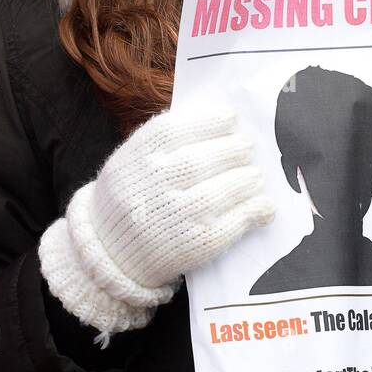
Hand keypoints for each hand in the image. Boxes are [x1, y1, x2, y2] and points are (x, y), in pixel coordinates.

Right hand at [39, 102, 274, 335]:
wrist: (108, 253)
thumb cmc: (130, 197)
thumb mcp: (132, 160)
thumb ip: (167, 141)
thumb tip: (219, 121)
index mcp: (136, 158)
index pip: (176, 130)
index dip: (209, 121)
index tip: (230, 118)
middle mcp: (152, 185)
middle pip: (202, 159)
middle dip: (233, 150)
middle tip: (248, 148)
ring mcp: (172, 217)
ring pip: (220, 190)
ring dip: (246, 180)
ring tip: (254, 176)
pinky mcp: (192, 245)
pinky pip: (230, 224)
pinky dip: (252, 212)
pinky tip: (263, 206)